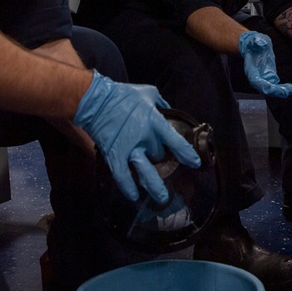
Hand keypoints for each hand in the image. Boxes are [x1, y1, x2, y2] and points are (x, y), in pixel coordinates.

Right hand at [74, 71, 200, 203]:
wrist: (96, 100)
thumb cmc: (123, 95)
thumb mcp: (148, 93)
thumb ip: (162, 104)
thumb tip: (169, 111)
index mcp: (154, 121)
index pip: (175, 141)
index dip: (186, 154)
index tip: (195, 164)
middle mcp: (144, 137)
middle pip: (159, 156)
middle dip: (162, 160)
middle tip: (162, 164)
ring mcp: (128, 148)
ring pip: (145, 172)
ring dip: (154, 186)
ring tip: (162, 198)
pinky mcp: (114, 155)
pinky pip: (122, 176)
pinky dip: (128, 187)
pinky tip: (134, 196)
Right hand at [239, 31, 291, 97]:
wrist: (251, 46)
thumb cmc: (252, 42)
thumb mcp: (254, 38)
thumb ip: (256, 40)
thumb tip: (261, 44)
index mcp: (251, 69)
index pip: (256, 81)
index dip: (264, 85)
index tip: (274, 86)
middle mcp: (256, 76)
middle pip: (264, 88)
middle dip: (275, 91)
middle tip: (288, 90)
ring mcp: (262, 78)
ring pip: (269, 89)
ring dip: (280, 91)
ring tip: (290, 89)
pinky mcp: (268, 77)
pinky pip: (274, 86)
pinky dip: (281, 89)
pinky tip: (289, 88)